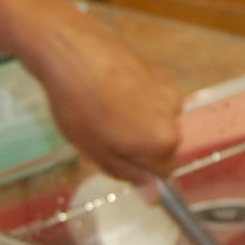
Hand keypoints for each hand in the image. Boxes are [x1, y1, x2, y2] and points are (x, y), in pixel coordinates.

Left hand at [15, 6, 181, 180]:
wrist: (70, 49)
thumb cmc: (80, 106)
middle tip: (100, 134)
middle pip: (160, 143)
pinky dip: (128, 98)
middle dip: (135, 144)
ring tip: (97, 109)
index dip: (136, 168)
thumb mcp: (98, 153)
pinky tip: (101, 90)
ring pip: (152, 118)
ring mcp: (165, 87)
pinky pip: (145, 96)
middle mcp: (174, 114)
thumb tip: (154, 195)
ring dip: (131, 120)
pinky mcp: (153, 68)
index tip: (112, 156)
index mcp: (164, 141)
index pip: (163, 171)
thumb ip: (130, 174)